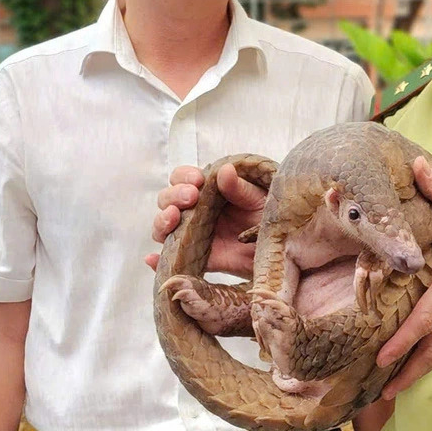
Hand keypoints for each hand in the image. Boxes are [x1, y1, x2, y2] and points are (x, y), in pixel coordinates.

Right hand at [144, 163, 266, 275]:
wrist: (279, 250)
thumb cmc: (267, 218)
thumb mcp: (259, 199)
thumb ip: (241, 188)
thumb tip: (225, 170)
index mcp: (207, 191)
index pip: (182, 178)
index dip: (183, 177)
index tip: (197, 181)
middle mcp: (194, 211)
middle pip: (167, 200)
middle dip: (173, 196)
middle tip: (190, 199)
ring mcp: (192, 235)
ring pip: (163, 227)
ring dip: (162, 221)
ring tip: (172, 219)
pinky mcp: (197, 258)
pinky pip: (172, 259)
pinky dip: (158, 260)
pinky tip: (152, 258)